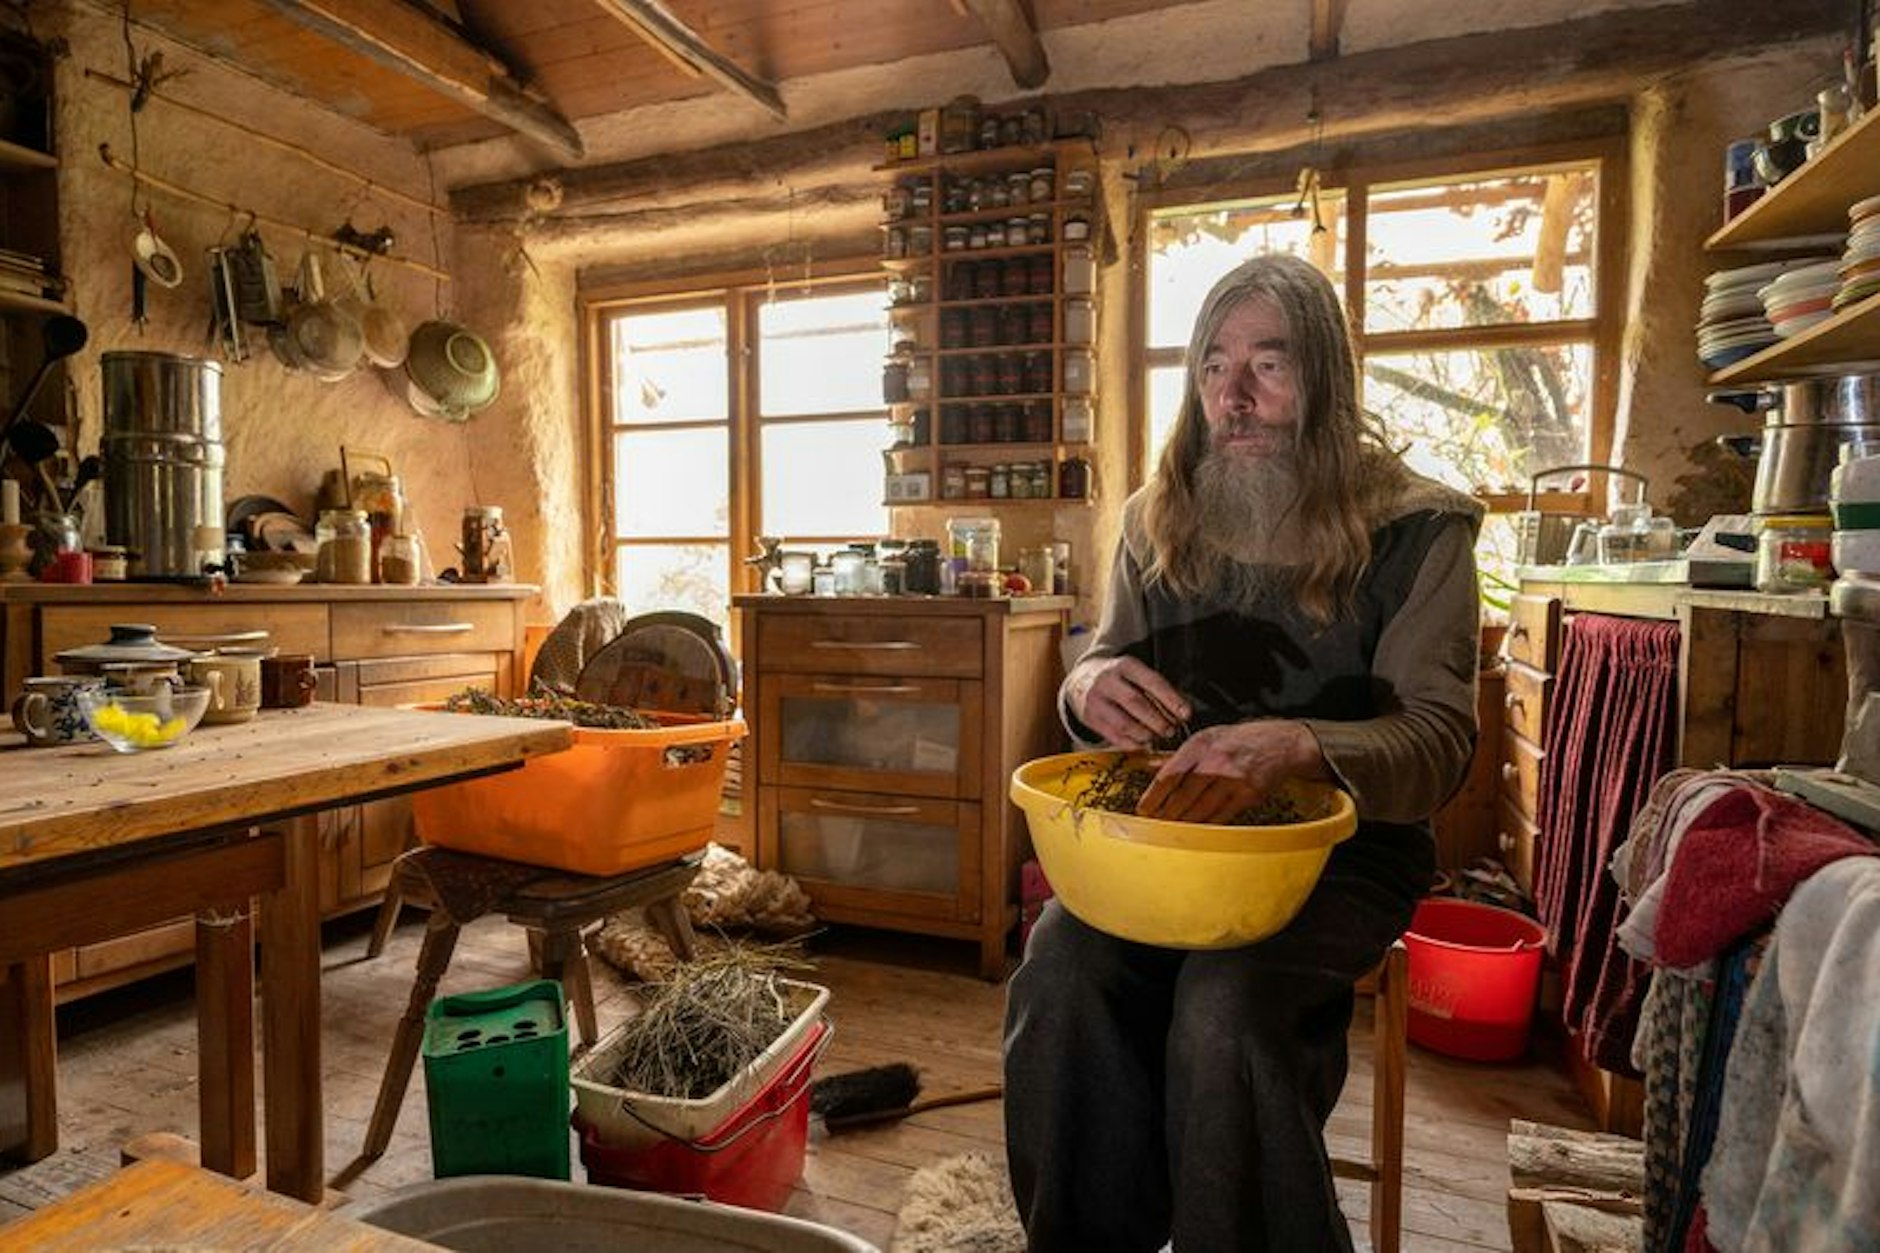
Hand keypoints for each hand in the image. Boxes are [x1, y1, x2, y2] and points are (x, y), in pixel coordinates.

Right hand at [1064, 655, 1189, 750]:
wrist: (1081, 679)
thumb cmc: (1119, 679)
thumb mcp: (1135, 674)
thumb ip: (1157, 690)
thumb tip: (1182, 713)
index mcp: (1124, 666)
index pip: (1152, 681)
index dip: (1171, 699)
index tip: (1186, 714)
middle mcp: (1107, 681)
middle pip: (1137, 703)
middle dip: (1158, 720)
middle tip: (1171, 730)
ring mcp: (1095, 700)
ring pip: (1124, 723)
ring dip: (1146, 734)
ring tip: (1156, 737)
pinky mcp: (1089, 718)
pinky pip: (1114, 736)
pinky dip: (1132, 743)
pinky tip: (1142, 743)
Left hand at [1136, 720, 1324, 822]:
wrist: (1282, 743)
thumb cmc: (1241, 739)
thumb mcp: (1207, 738)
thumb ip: (1179, 755)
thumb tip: (1150, 765)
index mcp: (1201, 744)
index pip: (1170, 773)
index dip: (1154, 795)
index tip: (1143, 809)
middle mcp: (1216, 761)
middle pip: (1183, 795)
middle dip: (1166, 814)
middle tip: (1154, 825)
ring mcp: (1234, 779)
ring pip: (1201, 809)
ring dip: (1183, 823)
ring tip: (1170, 831)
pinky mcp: (1249, 795)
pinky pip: (1221, 816)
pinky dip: (1206, 825)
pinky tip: (1196, 831)